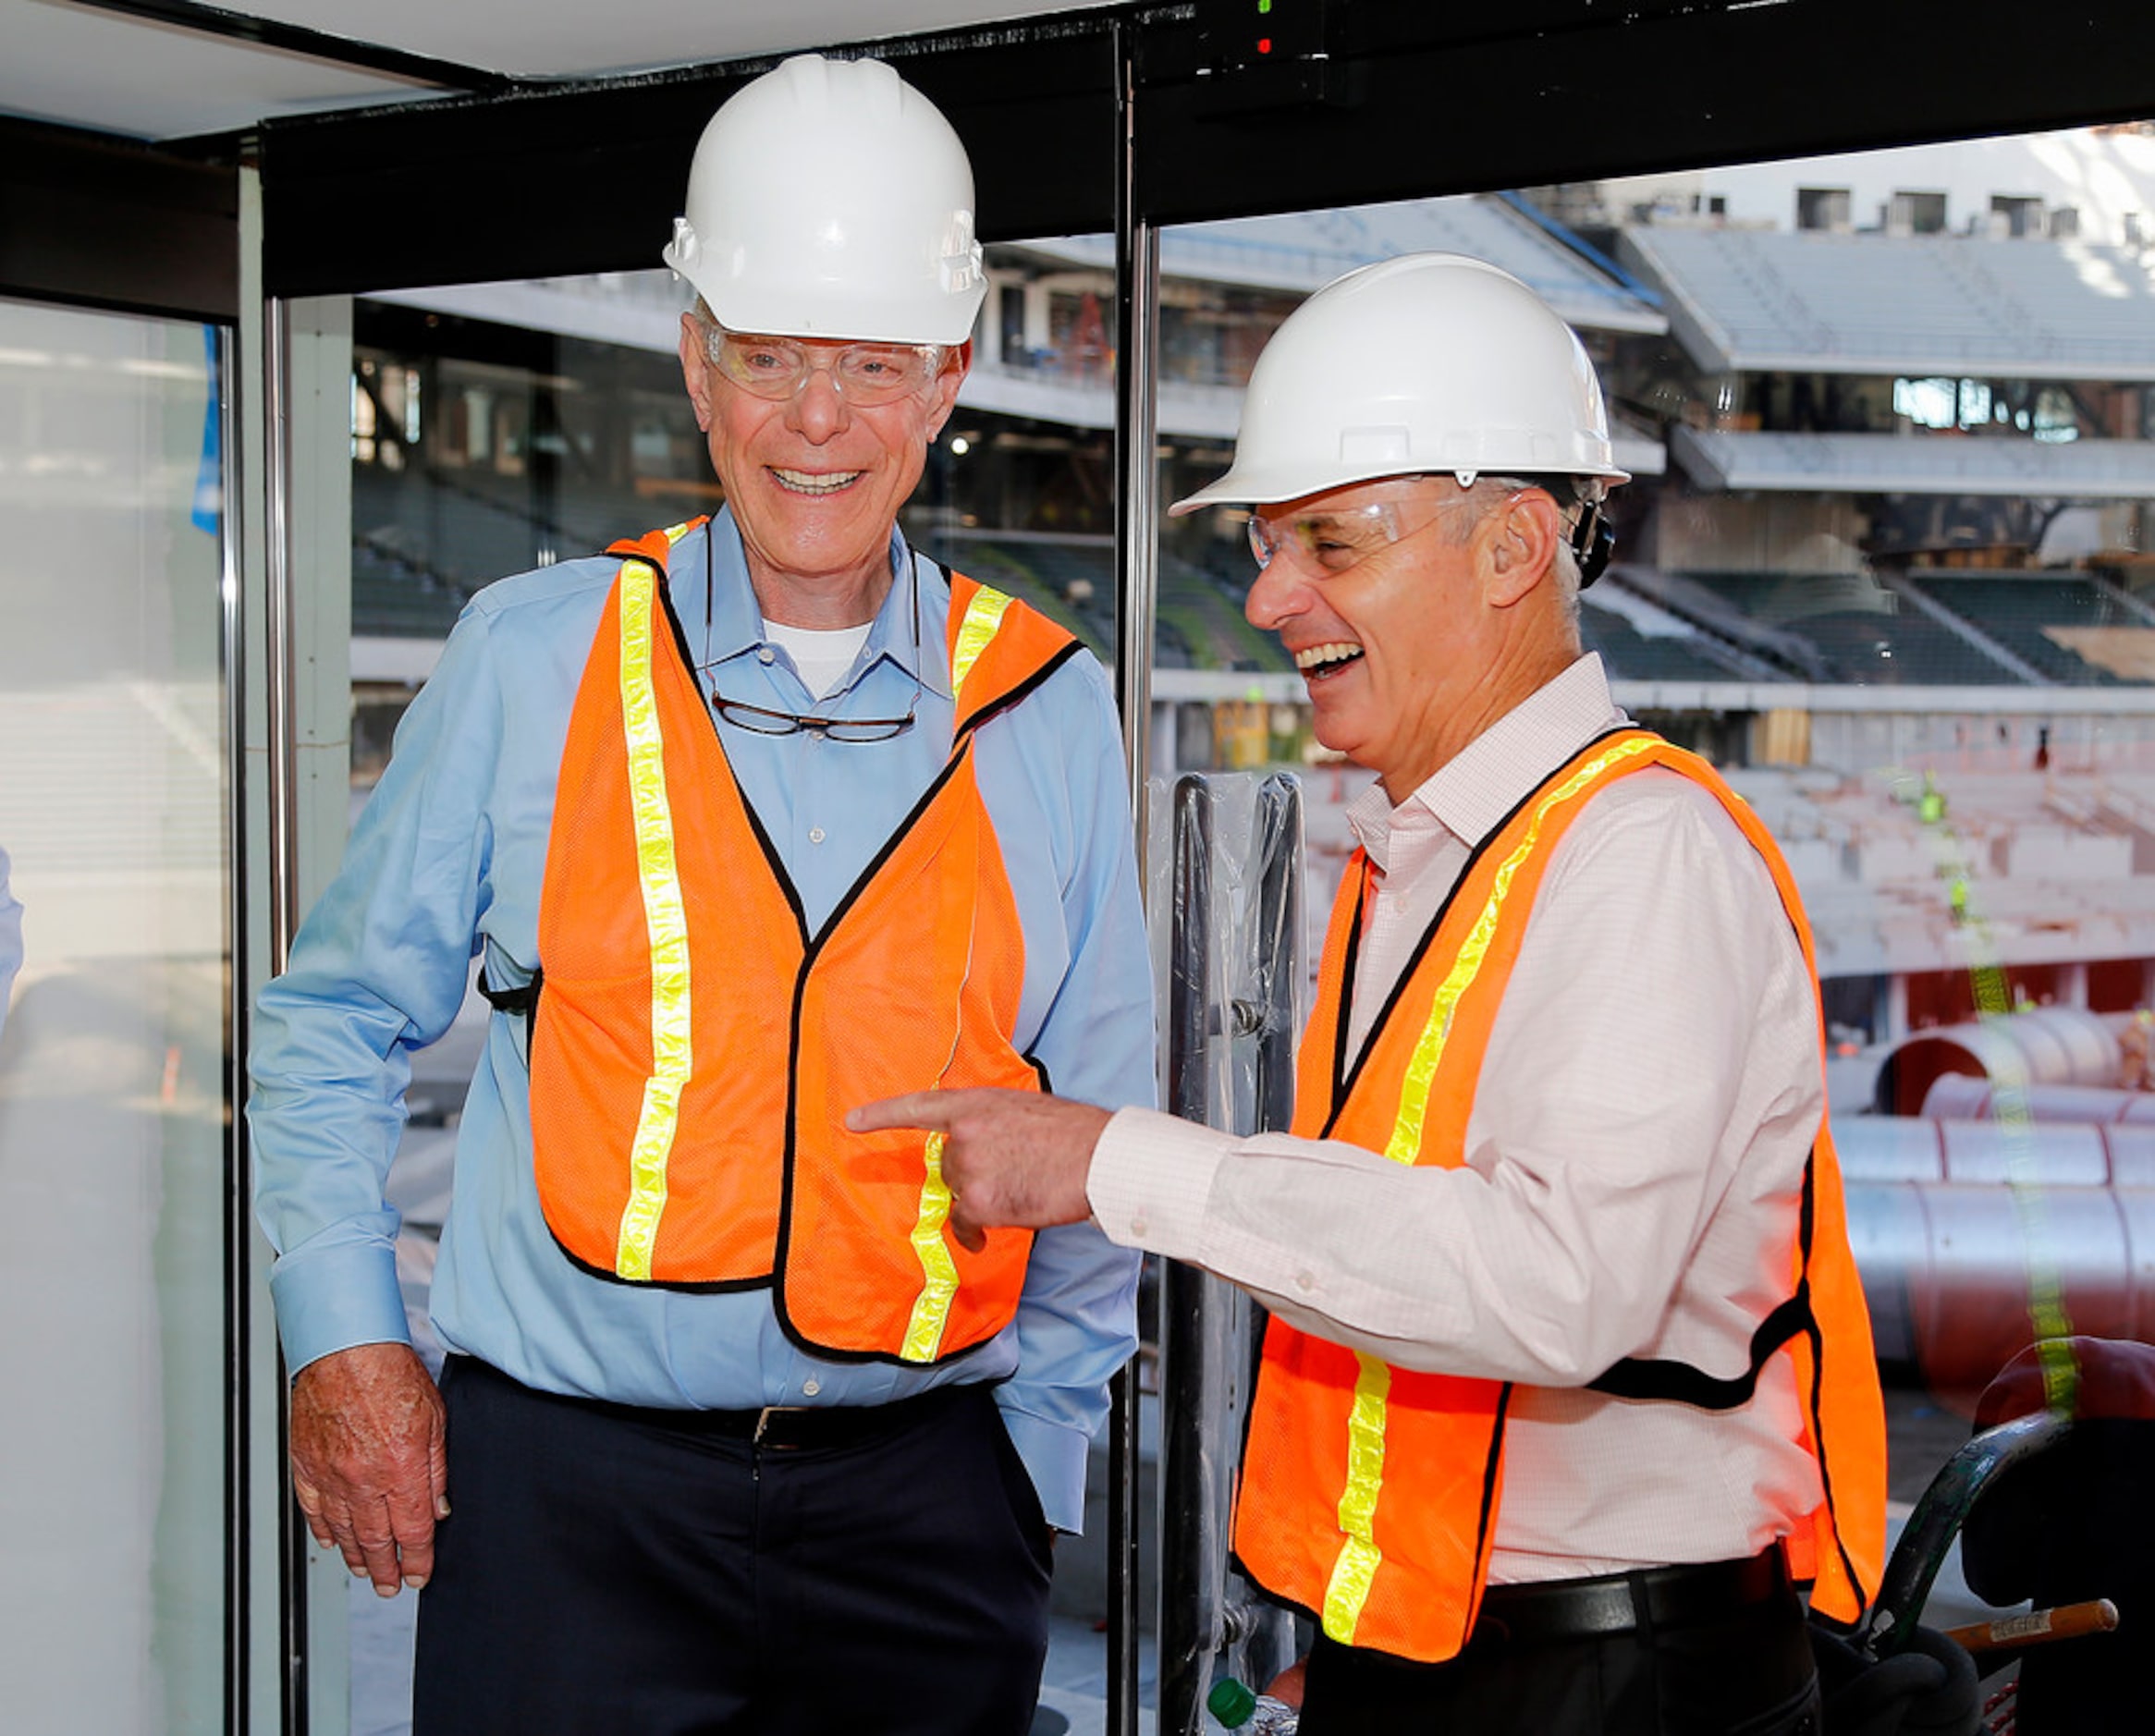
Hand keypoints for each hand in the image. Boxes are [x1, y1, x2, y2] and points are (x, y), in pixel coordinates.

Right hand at [288, 1341, 448, 1596]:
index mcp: (401, 1469)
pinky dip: (324, 1530)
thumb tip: (440, 1508)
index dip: (417, 1560)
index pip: (412, 1532)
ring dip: (356, 1556)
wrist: (345, 1350)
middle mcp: (365, 1480)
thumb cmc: (391, 1374)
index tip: (419, 1576)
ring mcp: (332, 1476)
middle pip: (376, 1541)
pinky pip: (315, 1509)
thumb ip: (437, 1469)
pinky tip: (333, 1542)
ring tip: (367, 1572)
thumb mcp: (435, 1419)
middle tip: (391, 1587)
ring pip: (344, 1531)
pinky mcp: (307, 1465)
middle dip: (386, 1569)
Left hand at [847, 1088, 1110, 1252]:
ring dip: (982, 1200)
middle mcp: (963, 1135)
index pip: (918, 1108)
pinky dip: (977, 1230)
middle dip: (971, 1176)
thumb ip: (988, 1123)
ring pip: (961, 1193)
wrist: (1096, 1157)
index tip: (852, 1121)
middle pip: (948, 1166)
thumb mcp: (1021, 1110)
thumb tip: (978, 1149)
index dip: (882, 1114)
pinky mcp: (979, 1202)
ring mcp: (969, 1169)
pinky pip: (968, 1223)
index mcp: (974, 1105)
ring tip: (1021, 1191)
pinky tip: (996, 1228)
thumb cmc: (1071, 1133)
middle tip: (1011, 1175)